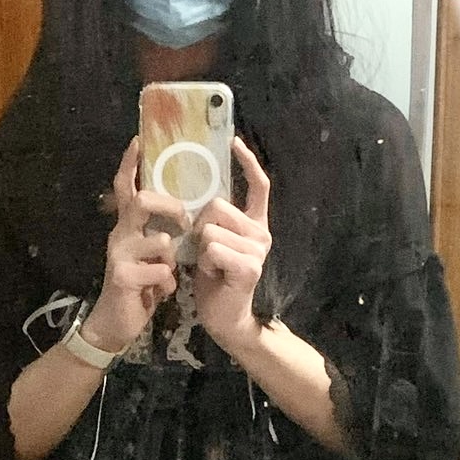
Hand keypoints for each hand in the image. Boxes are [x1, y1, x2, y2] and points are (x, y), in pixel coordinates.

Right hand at [82, 137, 187, 354]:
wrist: (115, 324)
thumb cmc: (139, 287)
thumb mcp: (150, 256)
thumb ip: (160, 235)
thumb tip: (186, 218)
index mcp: (127, 227)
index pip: (126, 187)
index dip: (131, 164)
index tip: (139, 140)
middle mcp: (119, 235)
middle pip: (141, 202)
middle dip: (170, 207)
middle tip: (186, 220)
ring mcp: (118, 255)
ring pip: (158, 241)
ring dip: (172, 258)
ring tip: (169, 274)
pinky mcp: (122, 277)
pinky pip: (160, 271)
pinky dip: (169, 284)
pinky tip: (162, 294)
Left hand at [191, 136, 271, 358]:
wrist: (225, 318)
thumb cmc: (215, 280)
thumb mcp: (211, 242)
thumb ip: (212, 219)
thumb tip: (198, 193)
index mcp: (255, 223)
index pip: (258, 185)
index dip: (247, 162)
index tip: (234, 141)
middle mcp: (261, 233)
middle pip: (218, 206)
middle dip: (201, 227)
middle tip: (206, 252)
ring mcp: (258, 250)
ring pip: (211, 229)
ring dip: (201, 250)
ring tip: (210, 267)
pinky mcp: (250, 267)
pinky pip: (214, 248)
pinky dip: (205, 263)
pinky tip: (213, 275)